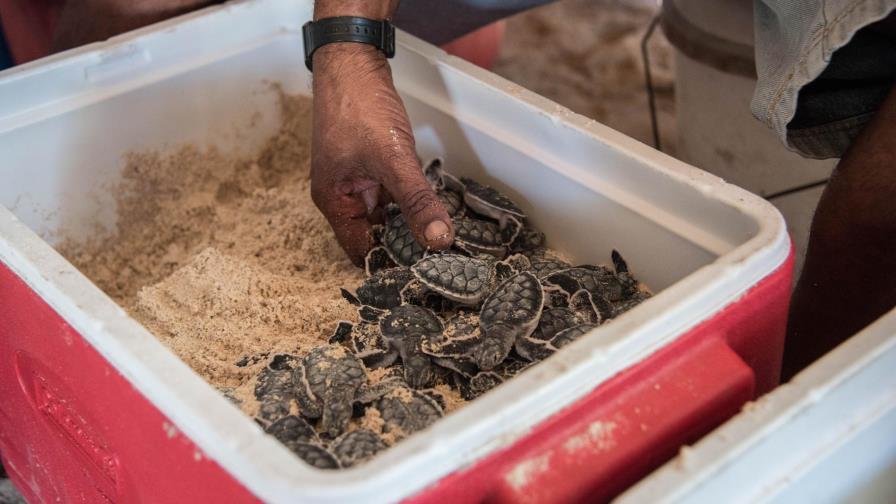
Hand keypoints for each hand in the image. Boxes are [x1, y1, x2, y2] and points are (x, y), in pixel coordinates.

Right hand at [310, 43, 454, 264]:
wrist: (353, 62)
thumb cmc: (360, 108)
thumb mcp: (393, 159)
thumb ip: (417, 201)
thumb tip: (439, 240)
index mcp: (334, 202)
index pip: (361, 251)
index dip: (390, 263)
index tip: (425, 272)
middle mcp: (341, 196)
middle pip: (373, 235)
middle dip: (404, 245)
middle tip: (441, 259)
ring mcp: (356, 179)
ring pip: (385, 214)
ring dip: (408, 223)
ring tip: (441, 237)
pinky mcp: (370, 164)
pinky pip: (391, 193)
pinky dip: (408, 201)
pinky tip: (431, 206)